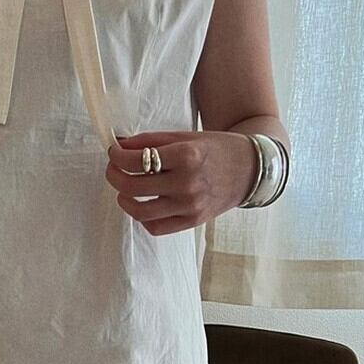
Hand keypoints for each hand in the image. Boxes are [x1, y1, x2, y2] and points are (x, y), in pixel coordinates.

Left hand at [105, 129, 258, 235]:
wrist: (249, 168)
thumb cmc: (215, 149)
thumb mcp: (184, 137)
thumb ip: (150, 141)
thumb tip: (118, 145)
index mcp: (186, 155)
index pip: (136, 160)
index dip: (117, 157)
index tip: (114, 152)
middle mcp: (187, 183)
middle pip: (133, 187)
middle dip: (114, 176)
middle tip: (113, 170)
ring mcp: (190, 205)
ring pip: (140, 211)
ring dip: (124, 200)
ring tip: (124, 190)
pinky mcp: (193, 221)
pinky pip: (156, 227)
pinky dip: (143, 218)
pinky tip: (143, 204)